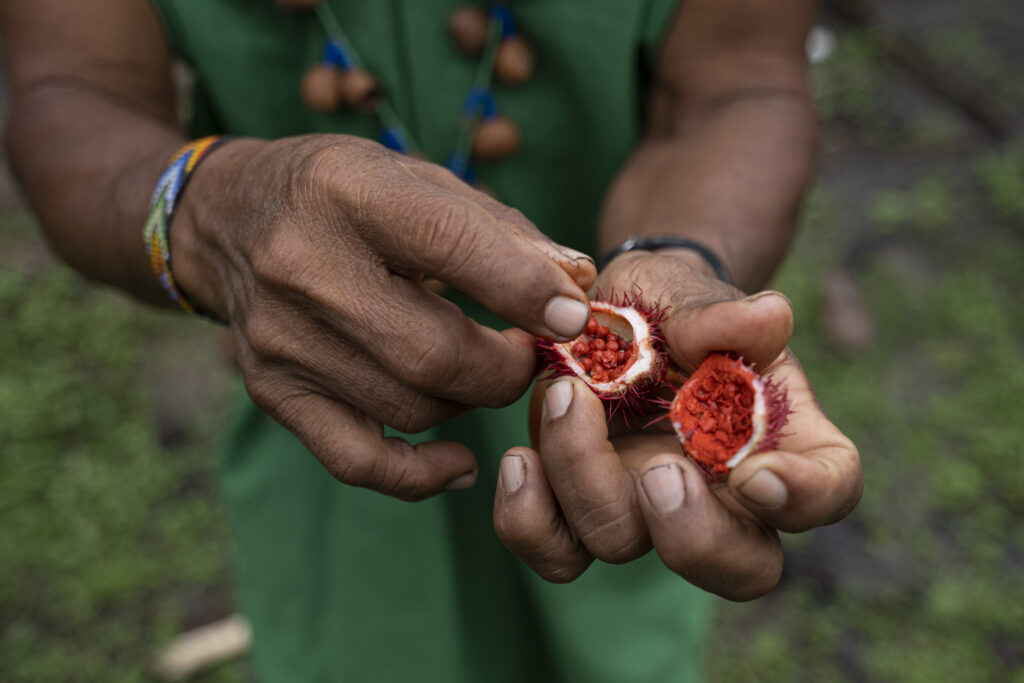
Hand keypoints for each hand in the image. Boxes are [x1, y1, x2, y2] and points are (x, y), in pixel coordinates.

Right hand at [172, 135, 595, 499]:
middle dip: (507, 368)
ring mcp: (279, 338)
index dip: (525, 289)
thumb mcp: (420, 180)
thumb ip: (504, 233)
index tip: (574, 317)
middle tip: (530, 355)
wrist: (229, 218)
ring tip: (481, 372)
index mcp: (348, 191)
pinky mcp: (271, 390)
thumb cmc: (346, 193)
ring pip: (410, 408)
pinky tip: (458, 460)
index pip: (450, 244)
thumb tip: (576, 289)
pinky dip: (420, 474)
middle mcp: (301, 266)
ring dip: (471, 402)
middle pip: (432, 353)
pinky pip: (357, 461)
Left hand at [493, 251, 861, 598]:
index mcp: (782, 440)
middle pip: (740, 567)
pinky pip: (557, 550)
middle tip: (658, 469)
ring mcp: (646, 508)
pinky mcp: (578, 508)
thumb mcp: (696, 295)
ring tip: (566, 396)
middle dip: (695, 536)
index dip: (805, 498)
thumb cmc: (674, 304)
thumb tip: (770, 317)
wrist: (611, 310)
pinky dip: (528, 518)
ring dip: (585, 481)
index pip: (828, 490)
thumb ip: (724, 315)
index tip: (756, 476)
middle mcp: (722, 494)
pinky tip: (519, 457)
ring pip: (624, 545)